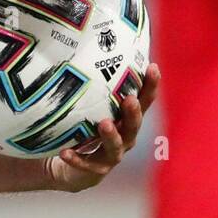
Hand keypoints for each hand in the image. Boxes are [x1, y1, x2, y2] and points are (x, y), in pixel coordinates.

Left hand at [45, 63, 159, 191]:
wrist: (71, 168)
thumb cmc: (86, 130)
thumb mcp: (93, 107)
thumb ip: (95, 87)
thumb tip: (87, 45)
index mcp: (128, 120)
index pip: (144, 101)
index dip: (151, 86)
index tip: (153, 67)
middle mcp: (125, 138)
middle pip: (134, 125)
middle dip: (133, 113)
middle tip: (130, 99)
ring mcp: (111, 156)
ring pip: (115, 147)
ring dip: (110, 135)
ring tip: (104, 124)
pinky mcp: (94, 171)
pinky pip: (86, 165)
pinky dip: (76, 158)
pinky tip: (65, 151)